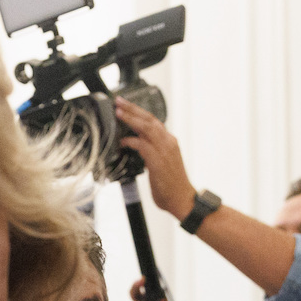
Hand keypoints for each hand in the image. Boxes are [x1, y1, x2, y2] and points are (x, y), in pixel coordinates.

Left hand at [115, 97, 197, 218]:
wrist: (182, 199)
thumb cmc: (170, 185)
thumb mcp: (160, 163)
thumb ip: (150, 152)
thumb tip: (134, 146)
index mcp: (169, 141)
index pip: (153, 120)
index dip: (138, 112)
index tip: (125, 105)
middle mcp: (168, 142)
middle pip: (149, 119)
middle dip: (132, 108)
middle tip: (118, 101)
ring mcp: (164, 150)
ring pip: (147, 128)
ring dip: (131, 119)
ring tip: (118, 113)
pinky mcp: (158, 161)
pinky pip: (143, 146)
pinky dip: (131, 141)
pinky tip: (123, 141)